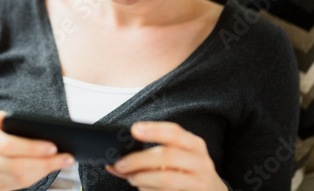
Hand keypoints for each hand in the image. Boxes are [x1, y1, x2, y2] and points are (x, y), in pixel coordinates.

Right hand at [0, 111, 74, 190]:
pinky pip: (16, 186)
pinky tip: (48, 169)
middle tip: (66, 157)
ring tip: (63, 162)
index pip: (7, 145)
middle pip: (15, 166)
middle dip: (45, 163)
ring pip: (17, 179)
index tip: (53, 146)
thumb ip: (10, 121)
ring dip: (44, 172)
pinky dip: (35, 178)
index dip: (31, 148)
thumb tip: (39, 129)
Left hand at [106, 122, 226, 190]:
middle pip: (167, 155)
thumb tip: (113, 162)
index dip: (154, 130)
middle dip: (140, 159)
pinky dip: (150, 190)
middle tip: (121, 164)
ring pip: (167, 178)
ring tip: (132, 178)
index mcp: (194, 144)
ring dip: (143, 178)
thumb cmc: (187, 172)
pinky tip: (143, 188)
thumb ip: (147, 157)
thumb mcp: (175, 158)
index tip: (134, 129)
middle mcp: (201, 161)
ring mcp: (201, 182)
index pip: (175, 132)